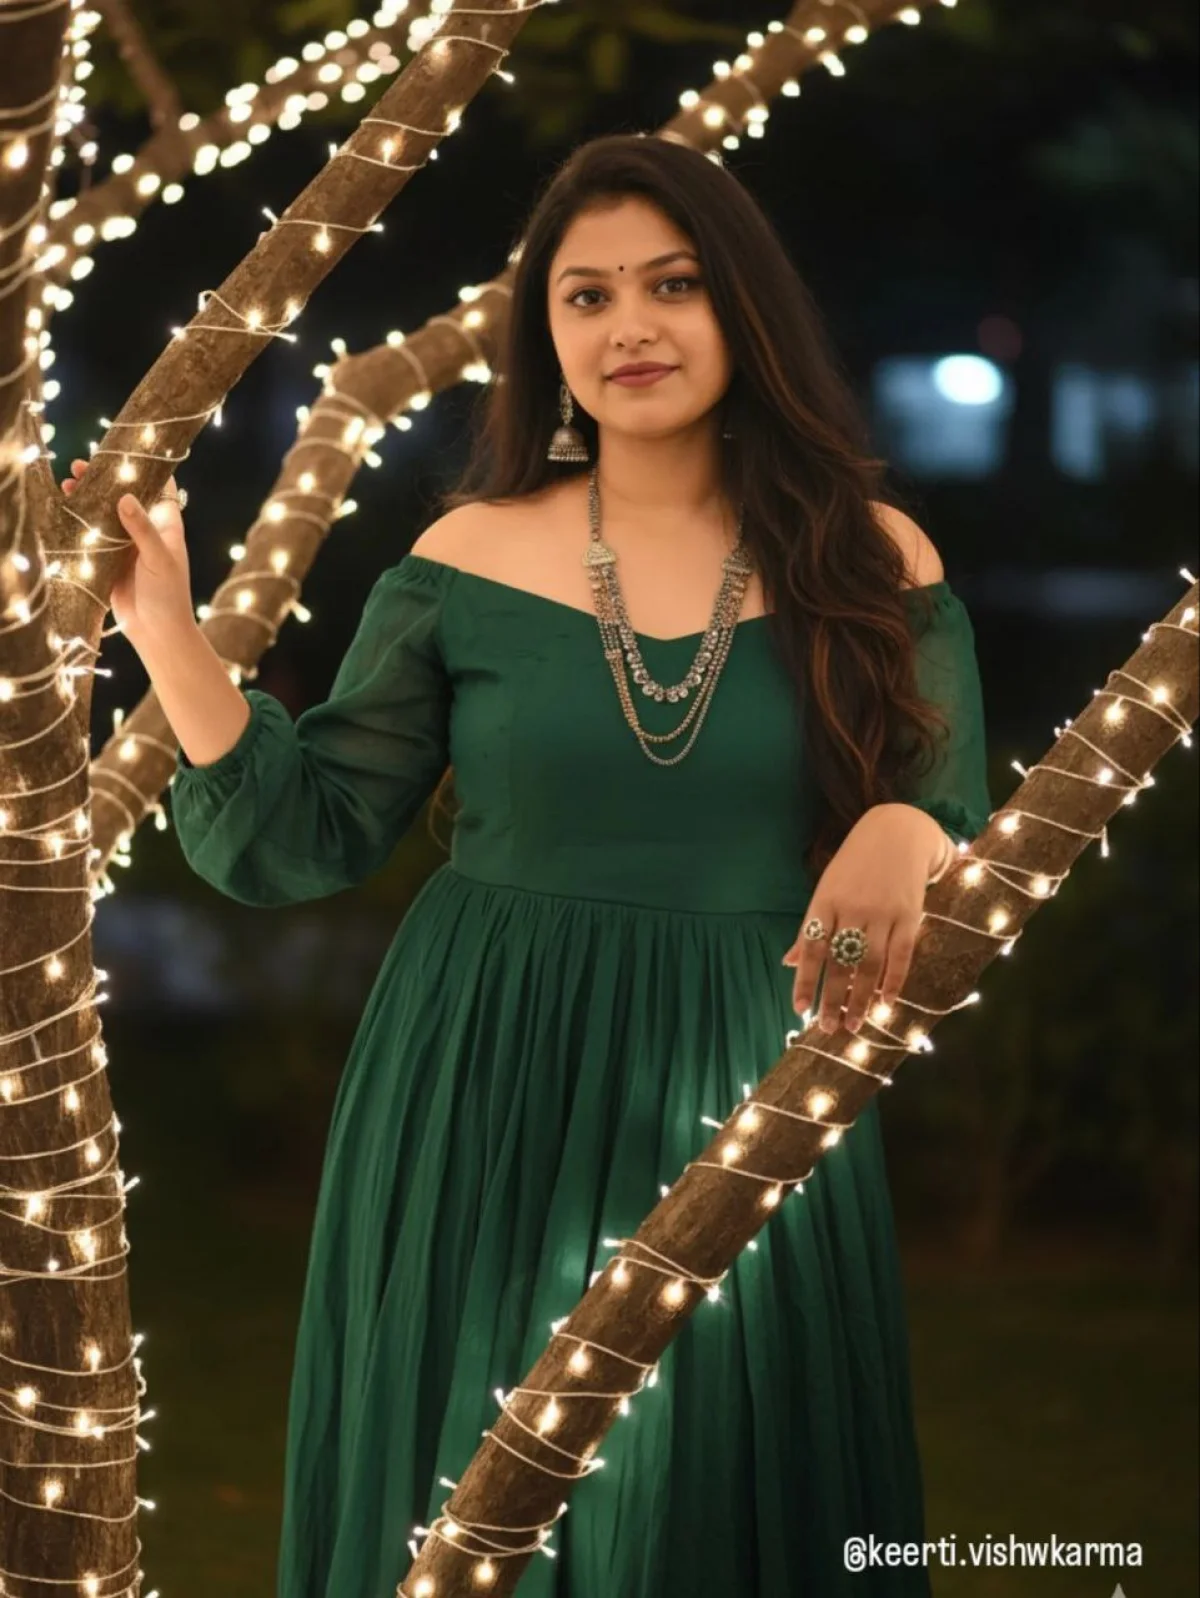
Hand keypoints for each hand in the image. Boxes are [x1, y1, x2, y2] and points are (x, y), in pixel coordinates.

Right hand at [62, 458, 193, 651]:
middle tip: (80, 465)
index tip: (126, 448)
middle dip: (105, 481)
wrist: (157, 633)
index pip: (160, 488)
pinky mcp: (110, 561)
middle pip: (125, 497)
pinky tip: (64, 511)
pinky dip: (80, 524)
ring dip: (88, 500)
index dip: (146, 467)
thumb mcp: (158, 559)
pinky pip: (93, 537)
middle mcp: (146, 531)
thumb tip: (125, 497)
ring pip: (106, 515)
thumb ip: (142, 529)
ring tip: (68, 483)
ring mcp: (126, 546)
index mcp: (166, 526)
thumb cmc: (168, 595)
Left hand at [781, 805, 947, 1034]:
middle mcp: (853, 908)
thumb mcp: (826, 890)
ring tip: (854, 1023)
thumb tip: (787, 962)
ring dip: (861, 998)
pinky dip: (894, 980)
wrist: (897, 833)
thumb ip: (810, 929)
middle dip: (832, 998)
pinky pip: (901, 955)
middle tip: (827, 1027)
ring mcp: (883, 912)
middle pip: (840, 961)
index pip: (811, 947)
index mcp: (825, 901)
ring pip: (870, 964)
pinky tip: (886, 1001)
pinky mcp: (910, 914)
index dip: (805, 979)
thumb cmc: (854, 866)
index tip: (799, 1008)